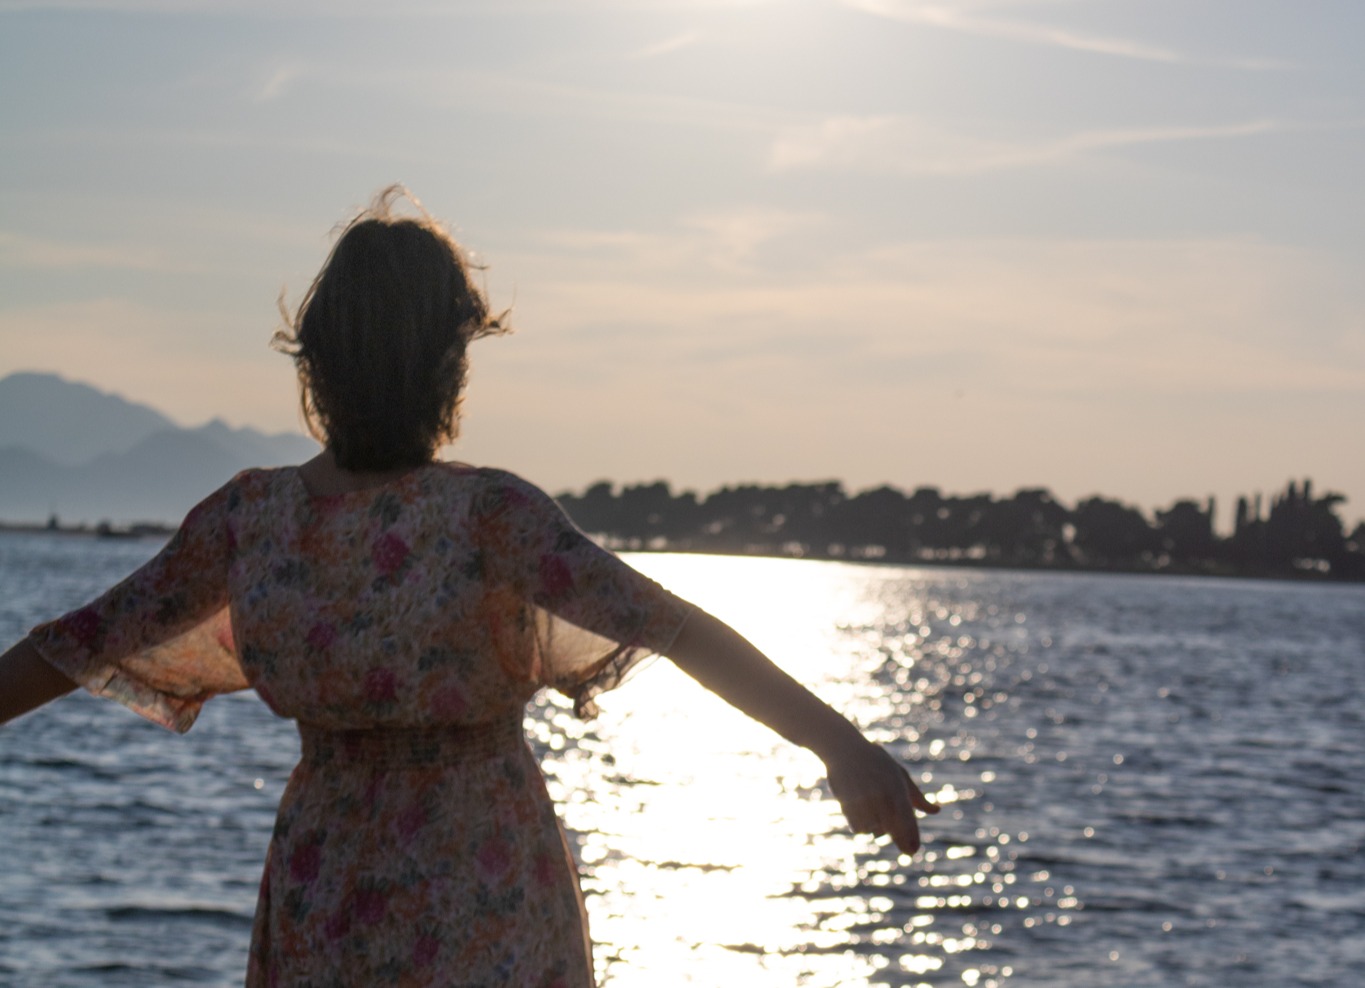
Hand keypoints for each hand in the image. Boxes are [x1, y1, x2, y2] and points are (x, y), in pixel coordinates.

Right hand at [824, 739, 939, 855]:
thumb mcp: (900, 775)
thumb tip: (936, 811)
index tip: (914, 851)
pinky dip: (862, 825)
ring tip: (875, 813)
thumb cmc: (877, 762)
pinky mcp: (847, 806)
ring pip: (875, 830)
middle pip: (893, 830)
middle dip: (902, 841)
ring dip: (878, 828)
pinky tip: (861, 812)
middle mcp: (881, 796)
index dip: (911, 837)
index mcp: (896, 788)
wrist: (845, 750)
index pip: (907, 819)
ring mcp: (863, 802)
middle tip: (908, 852)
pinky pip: (859, 828)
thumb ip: (917, 797)